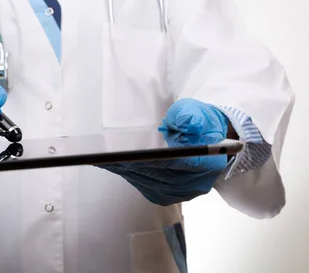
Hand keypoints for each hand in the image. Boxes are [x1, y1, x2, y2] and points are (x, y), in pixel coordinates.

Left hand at [101, 98, 229, 205]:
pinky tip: (110, 162)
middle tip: (101, 153)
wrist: (208, 141)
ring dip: (122, 168)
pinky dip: (126, 172)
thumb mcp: (198, 113)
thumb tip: (179, 124)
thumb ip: (189, 118)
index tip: (127, 153)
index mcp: (207, 164)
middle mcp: (192, 184)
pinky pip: (141, 183)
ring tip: (99, 156)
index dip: (149, 158)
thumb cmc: (201, 124)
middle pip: (154, 173)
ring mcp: (177, 193)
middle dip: (127, 162)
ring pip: (144, 180)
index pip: (174, 162)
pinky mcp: (163, 195)